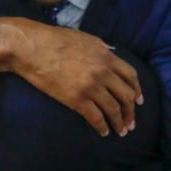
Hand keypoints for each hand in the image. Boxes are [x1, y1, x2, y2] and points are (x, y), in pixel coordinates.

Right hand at [0, 18, 141, 136]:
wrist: (31, 48)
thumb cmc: (54, 39)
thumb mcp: (84, 37)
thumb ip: (101, 47)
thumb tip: (111, 53)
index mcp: (106, 56)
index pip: (131, 75)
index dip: (137, 90)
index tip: (139, 101)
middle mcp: (103, 72)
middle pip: (126, 95)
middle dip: (131, 111)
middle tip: (131, 122)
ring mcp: (90, 86)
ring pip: (113, 109)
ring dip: (119, 122)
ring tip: (121, 131)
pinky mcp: (76, 99)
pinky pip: (95, 117)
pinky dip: (102, 127)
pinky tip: (103, 132)